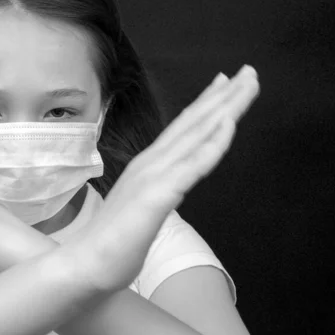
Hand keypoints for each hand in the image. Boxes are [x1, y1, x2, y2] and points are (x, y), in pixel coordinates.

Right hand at [69, 65, 259, 292]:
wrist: (86, 263)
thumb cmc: (112, 240)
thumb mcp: (141, 206)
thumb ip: (155, 190)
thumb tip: (166, 185)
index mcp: (149, 165)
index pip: (182, 129)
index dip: (206, 104)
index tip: (225, 83)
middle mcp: (152, 163)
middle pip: (194, 123)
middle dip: (224, 96)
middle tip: (249, 71)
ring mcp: (154, 177)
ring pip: (197, 135)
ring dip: (225, 107)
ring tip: (247, 83)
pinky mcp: (157, 195)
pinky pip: (192, 166)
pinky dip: (212, 143)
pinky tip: (228, 123)